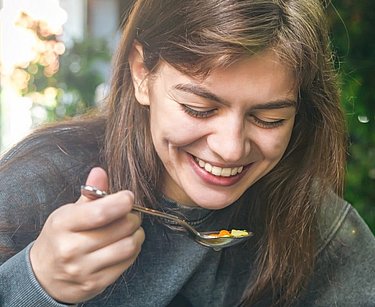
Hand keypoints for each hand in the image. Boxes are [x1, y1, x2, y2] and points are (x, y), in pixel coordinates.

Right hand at [30, 167, 144, 302]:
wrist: (44, 276)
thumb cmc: (60, 237)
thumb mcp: (67, 213)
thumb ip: (88, 194)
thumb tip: (100, 172)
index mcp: (62, 225)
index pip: (100, 212)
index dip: (121, 202)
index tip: (128, 197)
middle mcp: (71, 249)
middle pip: (120, 228)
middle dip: (132, 217)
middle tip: (131, 214)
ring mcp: (83, 269)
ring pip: (127, 247)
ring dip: (137, 234)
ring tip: (132, 229)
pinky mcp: (95, 283)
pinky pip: (127, 263)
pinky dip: (133, 250)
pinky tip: (127, 244)